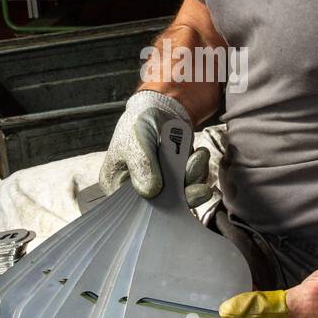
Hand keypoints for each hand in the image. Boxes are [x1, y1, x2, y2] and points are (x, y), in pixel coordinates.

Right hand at [98, 90, 210, 205]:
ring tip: (197, 156)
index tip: (177, 199)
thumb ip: (142, 165)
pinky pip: (191, 184)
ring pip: (180, 195)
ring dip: (194, 179)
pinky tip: (198, 154)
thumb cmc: (139, 123)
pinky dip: (198, 171)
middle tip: (201, 188)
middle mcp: (136, 190)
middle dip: (183, 195)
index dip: (156, 209)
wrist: (158, 107)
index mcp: (116, 184)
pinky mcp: (175, 179)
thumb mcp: (136, 141)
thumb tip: (151, 192)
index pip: (133, 208)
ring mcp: (158, 185)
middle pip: (161, 206)